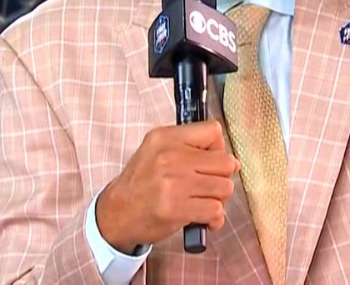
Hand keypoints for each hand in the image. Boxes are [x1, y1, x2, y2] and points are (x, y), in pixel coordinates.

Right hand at [95, 121, 239, 254]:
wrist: (117, 213)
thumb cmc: (140, 183)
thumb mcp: (156, 150)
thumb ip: (189, 146)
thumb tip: (231, 161)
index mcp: (166, 137)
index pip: (213, 131)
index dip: (219, 149)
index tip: (211, 163)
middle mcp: (170, 156)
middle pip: (225, 162)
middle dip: (223, 177)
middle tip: (210, 186)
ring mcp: (174, 183)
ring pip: (225, 187)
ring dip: (219, 199)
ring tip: (205, 202)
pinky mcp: (176, 208)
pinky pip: (216, 211)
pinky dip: (214, 219)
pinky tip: (203, 219)